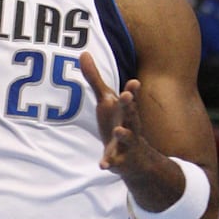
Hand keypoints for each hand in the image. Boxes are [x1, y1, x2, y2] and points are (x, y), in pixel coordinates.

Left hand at [80, 52, 148, 174]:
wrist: (135, 159)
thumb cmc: (118, 121)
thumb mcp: (106, 101)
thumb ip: (95, 79)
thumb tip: (83, 53)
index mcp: (126, 111)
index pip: (130, 98)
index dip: (132, 90)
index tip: (133, 82)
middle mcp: (130, 125)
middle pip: (131, 114)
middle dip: (130, 105)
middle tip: (127, 96)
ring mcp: (126, 144)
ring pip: (126, 138)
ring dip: (123, 134)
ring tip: (118, 130)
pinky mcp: (119, 160)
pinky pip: (114, 161)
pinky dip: (109, 163)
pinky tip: (102, 165)